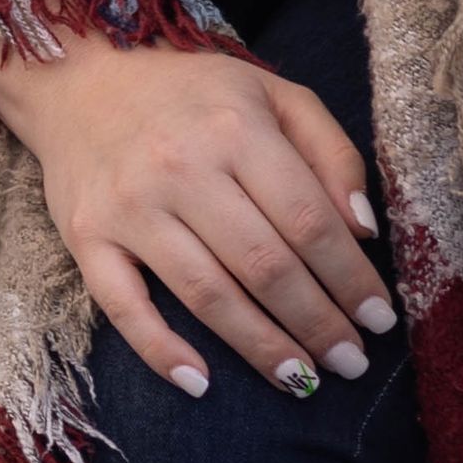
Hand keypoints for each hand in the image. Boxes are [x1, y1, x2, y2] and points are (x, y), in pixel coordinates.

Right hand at [0, 33, 397, 399]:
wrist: (81, 79)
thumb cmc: (192, 93)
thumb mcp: (271, 93)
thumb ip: (329, 151)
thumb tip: (364, 229)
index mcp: (236, 127)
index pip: (307, 218)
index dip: (350, 277)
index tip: (380, 318)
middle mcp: (182, 166)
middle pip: (264, 264)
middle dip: (317, 322)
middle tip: (352, 363)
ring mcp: (130, 205)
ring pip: (207, 294)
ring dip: (261, 347)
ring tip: (302, 381)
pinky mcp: (87, 236)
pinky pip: (124, 307)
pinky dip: (161, 350)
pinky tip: (201, 383)